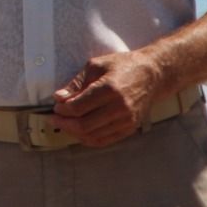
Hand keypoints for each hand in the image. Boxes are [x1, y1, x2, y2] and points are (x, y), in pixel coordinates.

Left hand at [49, 51, 164, 147]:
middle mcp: (119, 107)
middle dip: (64, 124)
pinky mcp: (130, 128)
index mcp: (109, 89)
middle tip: (54, 118)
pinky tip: (79, 132)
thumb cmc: (123, 66)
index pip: (78, 107)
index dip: (62, 110)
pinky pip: (104, 140)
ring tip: (65, 125)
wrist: (152, 74)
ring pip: (92, 136)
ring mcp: (126, 120)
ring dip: (74, 133)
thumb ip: (77, 83)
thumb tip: (59, 98)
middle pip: (84, 125)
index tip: (55, 107)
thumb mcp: (96, 65)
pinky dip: (88, 139)